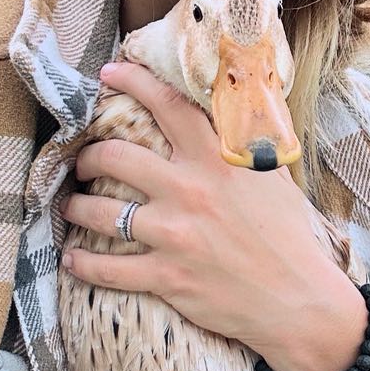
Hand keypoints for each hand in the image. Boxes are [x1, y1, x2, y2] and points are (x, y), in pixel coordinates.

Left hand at [60, 61, 363, 370]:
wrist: (298, 298)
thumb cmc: (288, 234)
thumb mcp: (274, 175)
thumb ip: (247, 141)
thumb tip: (237, 106)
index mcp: (216, 159)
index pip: (168, 105)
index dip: (134, 82)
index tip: (110, 72)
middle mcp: (189, 190)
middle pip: (116, 158)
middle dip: (90, 156)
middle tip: (84, 160)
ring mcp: (174, 235)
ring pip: (101, 214)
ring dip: (77, 208)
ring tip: (71, 206)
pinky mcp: (166, 277)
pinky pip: (108, 270)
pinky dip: (83, 265)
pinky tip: (73, 260)